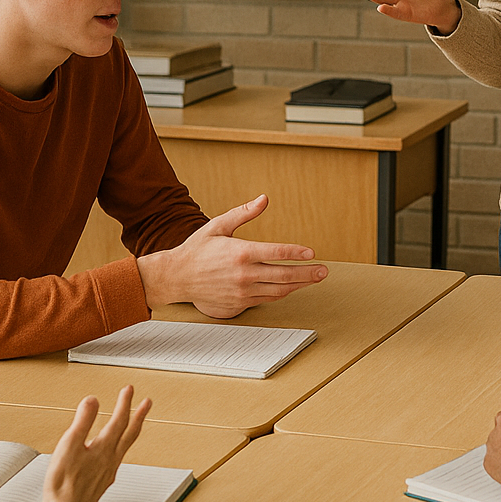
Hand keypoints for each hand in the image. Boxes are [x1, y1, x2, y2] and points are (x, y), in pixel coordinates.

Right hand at [42, 386, 149, 501]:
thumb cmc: (64, 486)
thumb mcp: (69, 448)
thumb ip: (82, 422)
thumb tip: (92, 401)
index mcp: (104, 448)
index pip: (119, 420)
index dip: (125, 402)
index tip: (129, 389)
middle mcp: (111, 458)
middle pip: (130, 432)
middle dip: (139, 414)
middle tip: (147, 401)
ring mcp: (109, 470)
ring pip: (127, 445)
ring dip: (133, 429)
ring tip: (136, 420)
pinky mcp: (103, 481)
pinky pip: (119, 457)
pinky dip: (122, 446)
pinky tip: (116, 449)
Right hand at [136, 195, 326, 317]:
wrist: (177, 278)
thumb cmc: (197, 250)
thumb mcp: (218, 225)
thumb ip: (243, 212)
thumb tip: (263, 199)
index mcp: (240, 252)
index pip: (276, 253)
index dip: (296, 253)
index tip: (311, 253)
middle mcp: (244, 274)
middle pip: (283, 275)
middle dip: (307, 273)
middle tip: (323, 271)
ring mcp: (242, 291)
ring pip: (279, 290)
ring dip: (299, 285)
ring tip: (314, 278)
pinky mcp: (240, 302)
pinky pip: (268, 298)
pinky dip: (283, 293)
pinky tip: (293, 287)